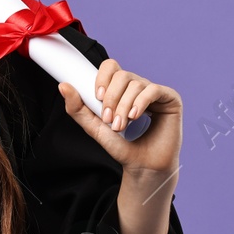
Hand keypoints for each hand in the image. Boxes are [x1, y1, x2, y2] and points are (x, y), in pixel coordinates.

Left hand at [57, 58, 181, 173]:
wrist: (141, 166)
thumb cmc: (121, 146)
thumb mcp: (94, 126)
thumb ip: (78, 107)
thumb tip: (63, 86)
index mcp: (121, 89)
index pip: (111, 67)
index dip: (103, 77)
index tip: (97, 96)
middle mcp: (138, 87)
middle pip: (122, 75)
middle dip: (112, 98)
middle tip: (109, 119)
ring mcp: (155, 92)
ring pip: (136, 84)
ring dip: (124, 106)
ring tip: (121, 125)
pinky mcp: (170, 99)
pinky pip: (153, 90)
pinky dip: (140, 102)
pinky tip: (134, 116)